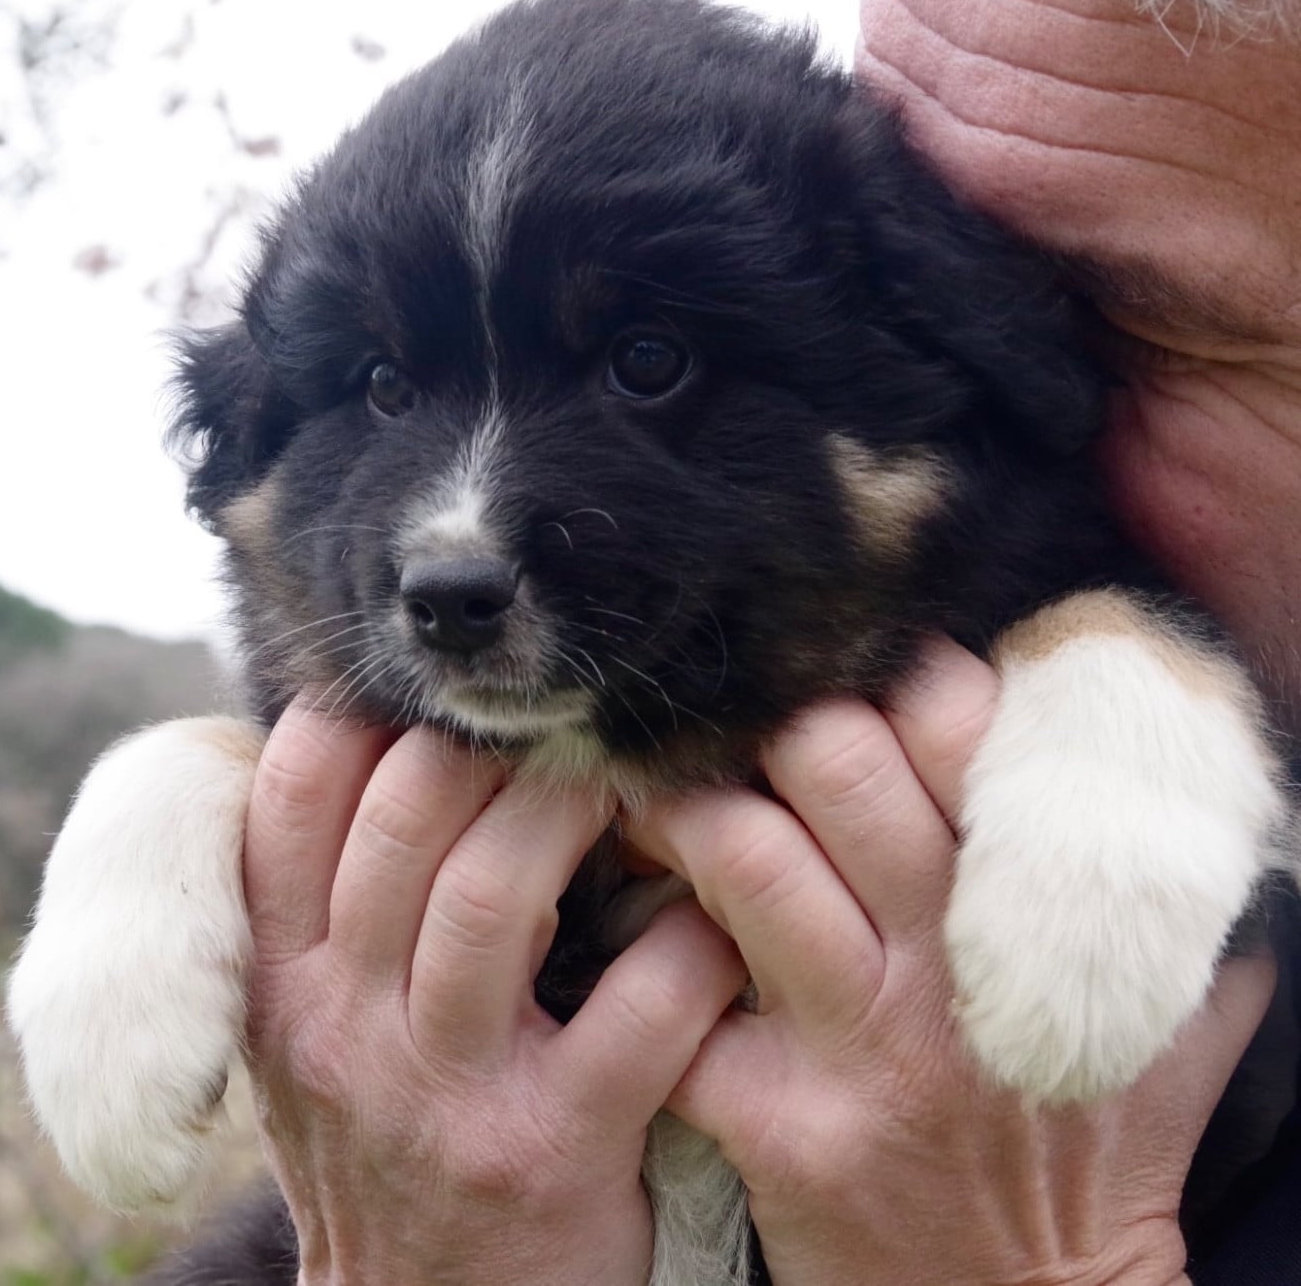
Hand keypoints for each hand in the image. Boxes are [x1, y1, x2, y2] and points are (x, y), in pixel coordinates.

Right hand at [240, 706, 746, 1285]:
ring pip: (497, 893)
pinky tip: (709, 920)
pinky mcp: (549, 1154)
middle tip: (567, 719)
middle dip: (496, 745)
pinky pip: (634, 1012)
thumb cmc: (386, 1135)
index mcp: (281, 976)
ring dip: (580, 814)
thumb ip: (332, 900)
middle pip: (407, 818)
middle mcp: (342, 1025)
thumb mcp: (317, 1026)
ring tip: (636, 784)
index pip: (291, 796)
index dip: (369, 709)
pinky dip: (685, 944)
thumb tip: (390, 732)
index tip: (445, 685)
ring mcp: (442, 1093)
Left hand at [625, 639, 1276, 1285]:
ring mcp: (854, 1041)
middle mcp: (940, 960)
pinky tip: (641, 926)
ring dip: (683, 806)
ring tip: (662, 795)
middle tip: (740, 725)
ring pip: (742, 853)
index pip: (955, 725)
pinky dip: (646, 942)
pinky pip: (677, 991)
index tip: (854, 676)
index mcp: (1025, 910)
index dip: (894, 672)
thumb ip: (1172, 898)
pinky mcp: (774, 1118)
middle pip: (831, 758)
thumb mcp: (1166, 1017)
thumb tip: (1176, 776)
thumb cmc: (1093, 1145)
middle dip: (774, 719)